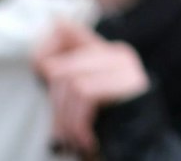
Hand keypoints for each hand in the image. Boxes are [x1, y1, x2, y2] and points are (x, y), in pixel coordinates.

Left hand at [33, 18, 149, 156]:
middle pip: (61, 69)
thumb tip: (52, 31)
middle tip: (61, 132)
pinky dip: (79, 123)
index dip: (46, 49)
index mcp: (105, 53)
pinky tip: (86, 139)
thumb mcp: (80, 101)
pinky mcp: (129, 81)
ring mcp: (125, 66)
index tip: (40, 70)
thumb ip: (65, 76)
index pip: (66, 31)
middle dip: (55, 105)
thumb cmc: (105, 128)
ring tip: (73, 139)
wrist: (140, 150)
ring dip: (66, 119)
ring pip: (72, 82)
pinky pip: (86, 94)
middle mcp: (117, 54)